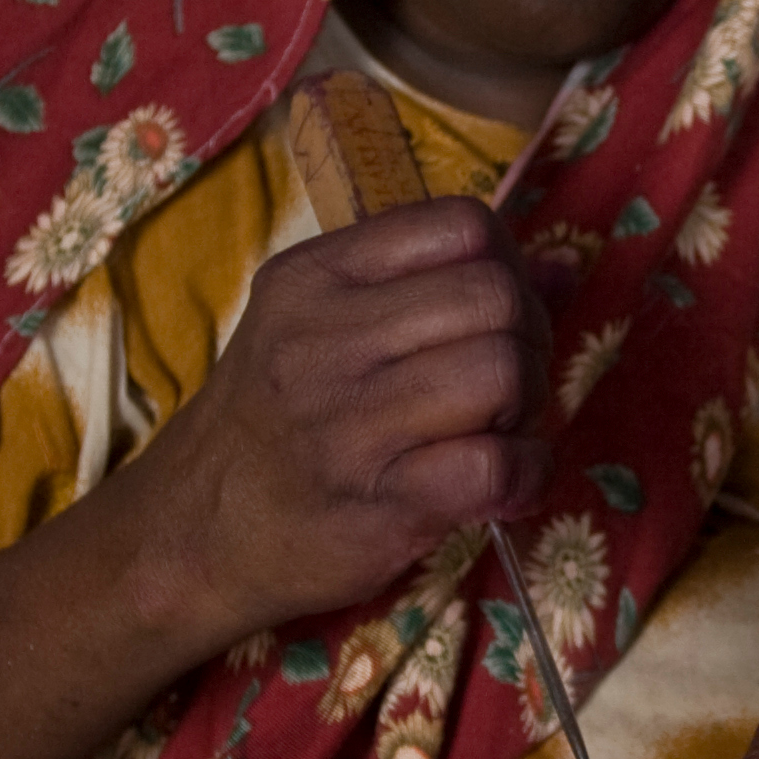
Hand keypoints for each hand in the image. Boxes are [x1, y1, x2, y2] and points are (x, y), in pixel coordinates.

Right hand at [127, 194, 555, 652]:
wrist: (192, 535)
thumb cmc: (273, 425)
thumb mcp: (323, 328)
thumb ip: (435, 289)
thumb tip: (565, 269)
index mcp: (314, 275)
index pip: (461, 223)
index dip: (507, 266)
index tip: (492, 316)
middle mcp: (325, 338)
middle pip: (495, 295)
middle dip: (528, 338)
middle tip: (506, 385)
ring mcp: (350, 422)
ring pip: (503, 370)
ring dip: (530, 405)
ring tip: (499, 431)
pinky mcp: (381, 501)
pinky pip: (497, 466)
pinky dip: (527, 473)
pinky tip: (506, 483)